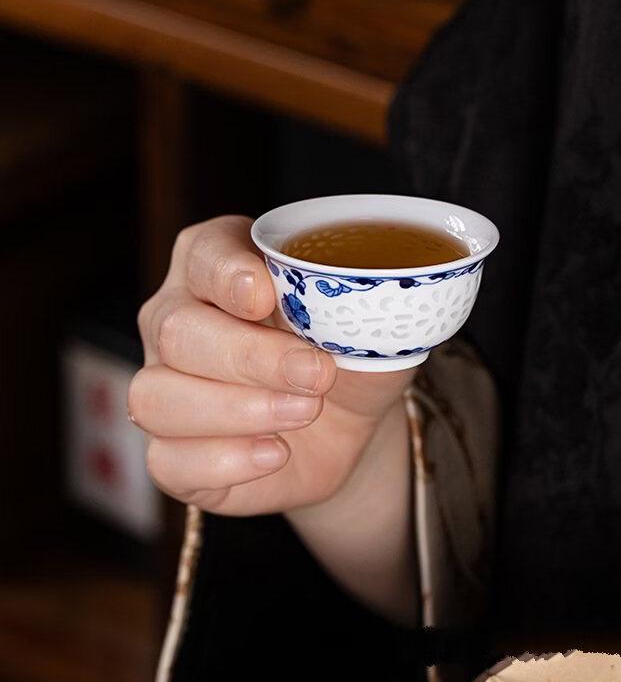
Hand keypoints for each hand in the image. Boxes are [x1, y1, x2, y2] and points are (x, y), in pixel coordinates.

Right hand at [130, 215, 414, 515]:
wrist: (348, 422)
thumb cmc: (349, 353)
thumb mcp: (369, 321)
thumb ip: (363, 302)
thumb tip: (366, 291)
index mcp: (218, 265)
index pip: (203, 254)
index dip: (228, 274)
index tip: (265, 297)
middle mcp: (177, 318)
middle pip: (177, 331)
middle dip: (251, 356)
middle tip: (317, 374)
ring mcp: (165, 385)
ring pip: (156, 397)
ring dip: (239, 410)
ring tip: (305, 413)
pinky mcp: (171, 451)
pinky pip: (168, 460)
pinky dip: (227, 461)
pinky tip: (277, 453)